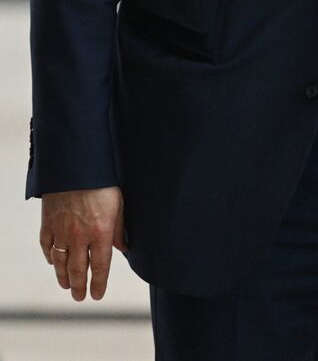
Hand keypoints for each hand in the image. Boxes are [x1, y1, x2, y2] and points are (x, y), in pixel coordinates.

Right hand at [40, 186, 125, 300]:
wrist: (76, 167)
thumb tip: (124, 250)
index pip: (100, 266)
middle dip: (80, 286)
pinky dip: (50, 257)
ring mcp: (61, 231)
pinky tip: (54, 263)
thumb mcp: (119, 206)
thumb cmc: (103, 183)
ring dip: (63, 276)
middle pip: (79, 269)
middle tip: (80, 297)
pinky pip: (47, 246)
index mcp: (101, 232)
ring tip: (67, 286)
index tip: (97, 295)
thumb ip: (120, 230)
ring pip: (61, 261)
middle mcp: (80, 236)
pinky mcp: (48, 223)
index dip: (99, 283)